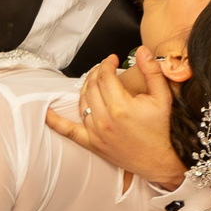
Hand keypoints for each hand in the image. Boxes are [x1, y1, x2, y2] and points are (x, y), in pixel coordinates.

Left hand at [48, 51, 186, 187]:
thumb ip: (152, 71)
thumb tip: (142, 51)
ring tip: (95, 81)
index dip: (106, 64)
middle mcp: (105, 119)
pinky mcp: (92, 143)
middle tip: (105, 68)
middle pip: (92, 86)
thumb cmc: (161, 130)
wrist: (159, 160)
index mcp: (121, 106)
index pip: (104, 76)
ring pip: (82, 102)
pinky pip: (69, 131)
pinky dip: (56, 121)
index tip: (112, 59)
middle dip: (97, 72)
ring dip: (85, 88)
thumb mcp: (162, 97)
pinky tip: (47, 113)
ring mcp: (96, 132)